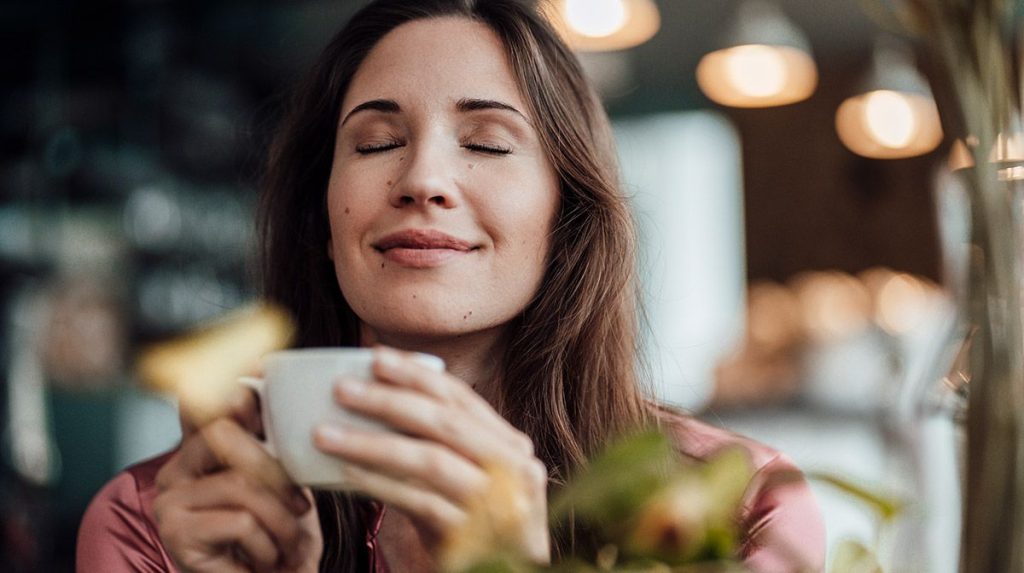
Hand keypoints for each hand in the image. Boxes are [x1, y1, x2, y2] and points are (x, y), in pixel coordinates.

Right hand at [153, 389, 322, 572]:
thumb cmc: (272, 539)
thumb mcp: (277, 487)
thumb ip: (270, 448)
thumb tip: (275, 386)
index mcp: (196, 453)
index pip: (206, 406)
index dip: (233, 393)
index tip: (265, 385)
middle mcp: (173, 472)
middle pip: (223, 435)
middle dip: (275, 469)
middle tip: (301, 506)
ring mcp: (170, 502)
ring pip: (240, 485)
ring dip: (281, 520)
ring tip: (290, 544)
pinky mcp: (177, 534)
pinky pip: (240, 522)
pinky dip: (268, 544)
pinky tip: (268, 560)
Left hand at [312, 346, 549, 564]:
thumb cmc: (474, 524)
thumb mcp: (465, 477)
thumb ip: (437, 443)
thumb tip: (376, 394)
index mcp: (510, 444)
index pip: (461, 398)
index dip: (416, 374)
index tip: (374, 356)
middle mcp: (513, 468)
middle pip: (444, 423)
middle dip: (389, 400)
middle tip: (342, 388)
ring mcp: (497, 503)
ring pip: (429, 460)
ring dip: (371, 443)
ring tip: (326, 434)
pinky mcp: (474, 537)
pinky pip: (419, 502)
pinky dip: (379, 485)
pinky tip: (345, 476)